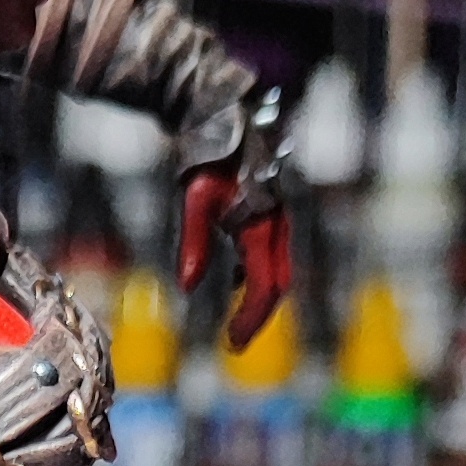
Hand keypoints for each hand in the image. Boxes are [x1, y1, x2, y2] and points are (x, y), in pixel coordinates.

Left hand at [178, 171, 292, 350]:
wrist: (228, 121)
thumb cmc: (210, 158)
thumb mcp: (195, 198)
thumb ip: (194, 242)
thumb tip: (186, 285)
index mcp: (261, 226)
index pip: (264, 286)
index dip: (251, 320)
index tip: (232, 344)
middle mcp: (276, 226)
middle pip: (279, 284)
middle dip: (258, 316)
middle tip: (234, 341)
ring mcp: (277, 221)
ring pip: (278, 271)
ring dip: (259, 298)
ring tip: (235, 320)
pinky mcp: (271, 216)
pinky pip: (271, 255)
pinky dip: (257, 276)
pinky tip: (236, 280)